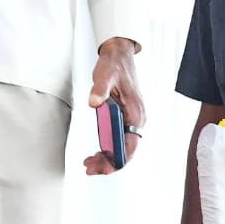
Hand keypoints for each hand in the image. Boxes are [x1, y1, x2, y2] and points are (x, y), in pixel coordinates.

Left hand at [83, 36, 144, 174]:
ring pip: (122, 147)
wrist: (119, 55)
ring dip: (107, 157)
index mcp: (135, 114)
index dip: (116, 160)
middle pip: (125, 151)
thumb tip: (94, 102)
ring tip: (89, 163)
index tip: (101, 168)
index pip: (129, 146)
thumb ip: (99, 90)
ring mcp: (131, 119)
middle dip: (108, 163)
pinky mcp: (124, 117)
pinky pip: (118, 138)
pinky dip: (108, 147)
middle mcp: (136, 120)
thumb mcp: (105, 75)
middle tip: (88, 168)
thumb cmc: (114, 65)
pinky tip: (97, 151)